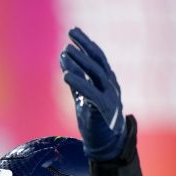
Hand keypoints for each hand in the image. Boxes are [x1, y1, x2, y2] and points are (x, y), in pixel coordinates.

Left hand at [59, 28, 125, 160]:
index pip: (98, 57)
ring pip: (96, 74)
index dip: (87, 44)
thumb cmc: (94, 119)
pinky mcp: (103, 109)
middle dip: (84, 46)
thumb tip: (64, 57)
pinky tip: (65, 75)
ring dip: (80, 61)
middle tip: (71, 33)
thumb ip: (76, 78)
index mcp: (108, 81)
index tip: (74, 31)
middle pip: (98, 61)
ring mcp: (110, 97)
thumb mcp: (83, 95)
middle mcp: (111, 86)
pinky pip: (90, 93)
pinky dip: (78, 83)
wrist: (106, 144)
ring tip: (66, 51)